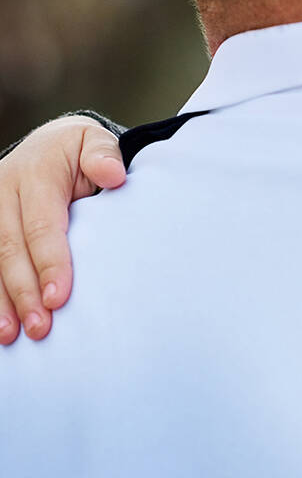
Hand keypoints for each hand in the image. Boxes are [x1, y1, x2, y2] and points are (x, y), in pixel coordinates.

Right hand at [0, 116, 124, 343]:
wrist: (45, 144)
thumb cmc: (78, 151)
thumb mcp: (93, 142)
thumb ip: (103, 156)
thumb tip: (114, 175)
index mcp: (35, 174)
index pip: (42, 225)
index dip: (49, 262)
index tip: (58, 297)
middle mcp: (4, 194)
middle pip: (10, 250)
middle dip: (24, 292)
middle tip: (41, 327)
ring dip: (2, 301)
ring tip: (13, 335)